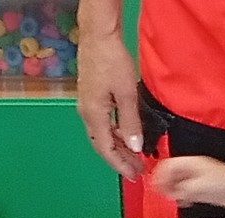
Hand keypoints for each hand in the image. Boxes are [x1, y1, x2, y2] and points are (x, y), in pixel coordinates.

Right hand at [76, 24, 144, 178]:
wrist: (98, 35)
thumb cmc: (111, 59)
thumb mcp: (127, 94)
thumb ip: (131, 122)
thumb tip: (135, 146)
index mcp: (94, 115)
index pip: (106, 150)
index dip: (120, 164)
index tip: (133, 174)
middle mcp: (87, 112)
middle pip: (103, 144)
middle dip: (120, 159)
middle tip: (137, 169)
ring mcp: (87, 104)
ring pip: (103, 134)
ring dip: (119, 146)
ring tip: (135, 154)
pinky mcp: (91, 96)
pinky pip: (103, 122)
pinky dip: (115, 132)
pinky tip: (126, 134)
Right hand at [152, 157, 224, 208]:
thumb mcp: (199, 187)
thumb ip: (183, 190)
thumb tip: (173, 193)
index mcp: (191, 164)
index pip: (168, 165)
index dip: (159, 174)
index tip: (155, 184)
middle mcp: (193, 170)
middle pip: (171, 174)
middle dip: (164, 183)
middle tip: (160, 193)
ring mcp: (198, 180)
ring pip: (179, 184)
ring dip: (173, 191)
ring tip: (170, 198)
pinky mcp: (204, 189)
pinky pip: (188, 192)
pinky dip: (183, 197)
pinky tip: (183, 201)